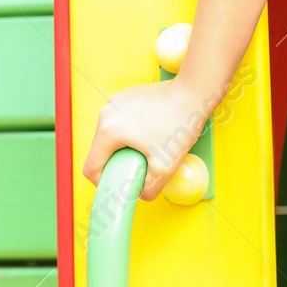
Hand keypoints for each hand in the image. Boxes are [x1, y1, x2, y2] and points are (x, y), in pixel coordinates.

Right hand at [82, 77, 218, 201]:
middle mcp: (107, 112)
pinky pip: (121, 121)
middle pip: (100, 150)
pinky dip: (131, 131)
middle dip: (117, 162)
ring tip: (148, 148)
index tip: (121, 183)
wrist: (195, 92)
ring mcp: (117, 101)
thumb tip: (140, 194)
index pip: (91, 167)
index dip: (103, 182)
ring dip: (124, 146)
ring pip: (111, 135)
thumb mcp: (165, 167)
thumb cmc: (180, 124)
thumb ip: (148, 189)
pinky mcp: (128, 95)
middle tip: (139, 166)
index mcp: (108, 130)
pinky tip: (152, 133)